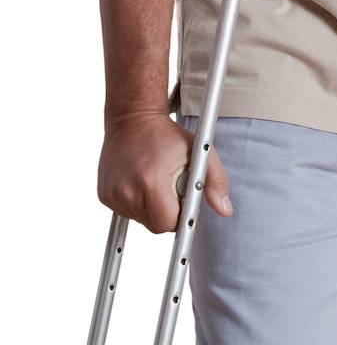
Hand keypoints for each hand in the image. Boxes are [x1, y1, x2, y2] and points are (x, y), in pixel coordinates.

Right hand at [97, 112, 231, 234]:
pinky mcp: (104, 194)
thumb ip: (216, 182)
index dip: (180, 216)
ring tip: (155, 181)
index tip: (184, 202)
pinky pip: (126, 211)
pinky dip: (137, 202)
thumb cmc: (167, 135)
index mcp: (150, 183)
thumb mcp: (200, 152)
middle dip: (167, 213)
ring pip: (140, 219)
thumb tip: (225, 210)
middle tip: (171, 188)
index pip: (168, 223)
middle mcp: (127, 191)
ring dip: (151, 208)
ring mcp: (112, 194)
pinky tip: (141, 181)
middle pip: (155, 225)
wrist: (132, 118)